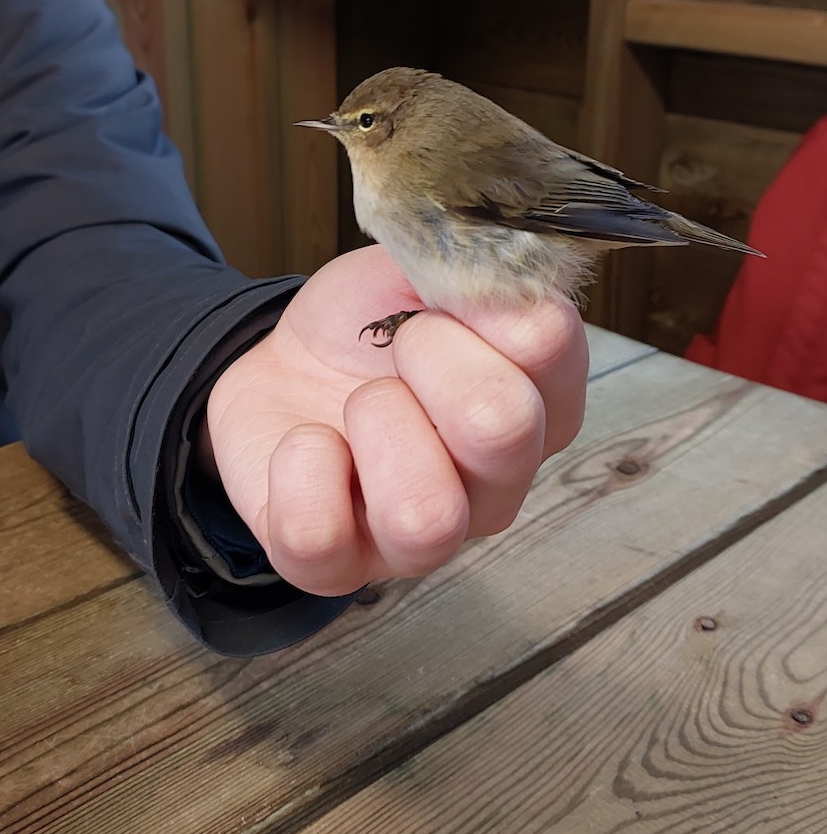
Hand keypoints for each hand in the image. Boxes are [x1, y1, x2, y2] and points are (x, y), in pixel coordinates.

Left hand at [203, 245, 587, 596]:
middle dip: (428, 354)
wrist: (285, 364)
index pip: (547, 340)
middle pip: (503, 425)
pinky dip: (298, 467)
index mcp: (541, 400)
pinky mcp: (340, 566)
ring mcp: (428, 538)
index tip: (442, 299)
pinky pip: (319, 532)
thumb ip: (466, 267)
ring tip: (356, 407)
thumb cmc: (368, 324)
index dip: (475, 298)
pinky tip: (309, 442)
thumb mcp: (415, 268)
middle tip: (400, 345)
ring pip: (427, 514)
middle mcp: (503, 482)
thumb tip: (498, 281)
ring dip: (374, 424)